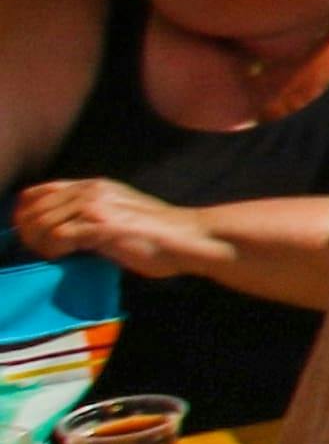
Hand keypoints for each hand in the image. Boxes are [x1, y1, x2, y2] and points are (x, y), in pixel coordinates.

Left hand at [15, 178, 221, 282]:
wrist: (188, 238)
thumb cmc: (158, 234)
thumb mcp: (119, 213)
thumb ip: (92, 214)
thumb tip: (61, 230)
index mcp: (95, 186)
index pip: (39, 191)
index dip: (26, 212)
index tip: (30, 233)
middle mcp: (92, 190)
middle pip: (35, 208)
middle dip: (28, 232)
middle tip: (41, 251)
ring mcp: (95, 207)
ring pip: (41, 222)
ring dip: (38, 243)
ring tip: (51, 256)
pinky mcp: (100, 226)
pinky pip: (56, 237)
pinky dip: (52, 250)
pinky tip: (64, 257)